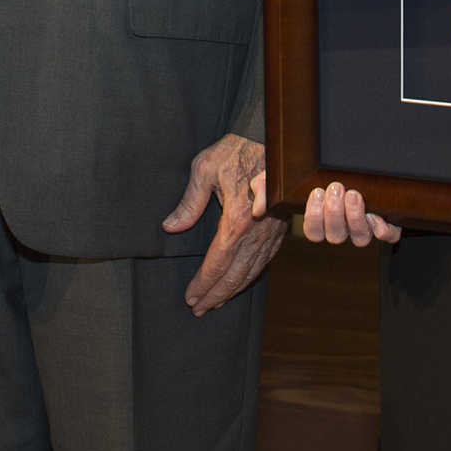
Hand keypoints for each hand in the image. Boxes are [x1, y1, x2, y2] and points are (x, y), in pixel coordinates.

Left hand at [162, 133, 286, 315]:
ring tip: (215, 303)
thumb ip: (189, 201)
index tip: (190, 297)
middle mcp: (257, 231)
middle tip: (199, 309)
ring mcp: (271, 233)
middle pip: (234, 275)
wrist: (276, 141)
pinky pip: (265, 261)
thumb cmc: (238, 150)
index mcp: (237, 219)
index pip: (217, 263)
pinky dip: (250, 277)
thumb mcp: (205, 168)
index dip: (203, 283)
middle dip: (215, 295)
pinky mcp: (279, 230)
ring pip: (251, 272)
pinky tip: (240, 283)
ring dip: (232, 291)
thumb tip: (171, 226)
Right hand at [301, 180, 401, 245]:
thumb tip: (300, 172)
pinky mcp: (389, 228)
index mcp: (327, 223)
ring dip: (354, 217)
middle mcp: (346, 231)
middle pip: (335, 235)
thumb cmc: (346, 177)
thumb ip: (316, 179)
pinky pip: (387, 236)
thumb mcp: (327, 177)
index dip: (314, 216)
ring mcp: (367, 231)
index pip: (314, 232)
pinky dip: (381, 228)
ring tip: (353, 194)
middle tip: (336, 188)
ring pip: (359, 238)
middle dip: (334, 212)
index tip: (317, 192)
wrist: (379, 180)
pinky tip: (375, 215)